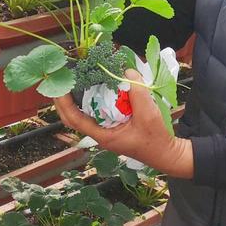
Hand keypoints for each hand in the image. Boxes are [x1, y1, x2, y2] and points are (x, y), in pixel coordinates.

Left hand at [53, 70, 193, 178]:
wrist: (166, 153)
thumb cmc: (155, 138)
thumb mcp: (148, 113)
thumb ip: (137, 92)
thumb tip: (127, 72)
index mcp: (103, 135)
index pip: (76, 120)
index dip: (65, 103)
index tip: (59, 87)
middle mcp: (100, 134)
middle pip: (73, 118)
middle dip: (63, 102)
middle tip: (60, 82)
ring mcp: (105, 131)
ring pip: (82, 115)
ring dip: (75, 100)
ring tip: (72, 82)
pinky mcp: (112, 127)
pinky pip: (96, 113)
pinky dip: (91, 100)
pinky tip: (94, 87)